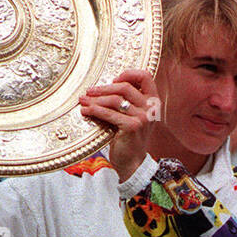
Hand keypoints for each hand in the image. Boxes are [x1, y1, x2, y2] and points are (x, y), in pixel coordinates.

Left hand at [79, 68, 159, 182]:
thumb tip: (103, 86)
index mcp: (153, 101)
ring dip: (96, 99)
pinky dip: (95, 111)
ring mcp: (143, 117)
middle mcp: (151, 108)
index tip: (113, 80)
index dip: (128, 74)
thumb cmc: (129, 138)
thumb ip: (128, 101)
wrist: (132, 163)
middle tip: (89, 91)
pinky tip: (86, 111)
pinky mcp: (133, 127)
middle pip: (124, 87)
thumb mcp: (134, 116)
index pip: (145, 76)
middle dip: (104, 88)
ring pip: (115, 100)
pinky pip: (110, 114)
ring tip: (83, 100)